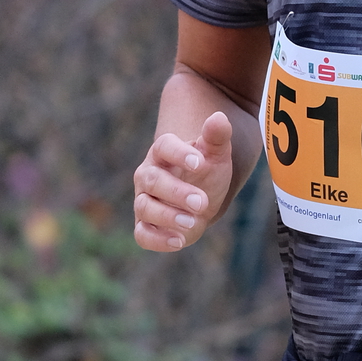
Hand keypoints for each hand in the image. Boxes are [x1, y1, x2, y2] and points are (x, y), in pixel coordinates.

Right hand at [133, 112, 233, 252]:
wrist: (200, 198)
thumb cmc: (205, 172)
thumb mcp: (216, 154)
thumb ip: (216, 137)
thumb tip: (219, 118)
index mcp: (163, 152)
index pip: (164, 147)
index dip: (179, 153)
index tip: (200, 163)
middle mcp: (148, 175)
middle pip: (153, 180)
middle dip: (176, 192)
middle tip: (202, 201)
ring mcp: (144, 201)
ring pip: (145, 207)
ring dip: (168, 216)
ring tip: (193, 222)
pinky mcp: (145, 226)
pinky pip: (142, 234)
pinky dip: (157, 240)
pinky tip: (179, 242)